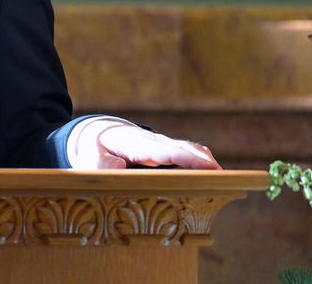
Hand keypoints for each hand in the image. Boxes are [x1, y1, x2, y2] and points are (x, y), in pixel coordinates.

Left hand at [70, 119, 219, 169]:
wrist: (96, 132)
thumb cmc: (93, 147)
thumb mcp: (89, 157)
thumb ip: (101, 165)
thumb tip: (117, 168)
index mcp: (134, 143)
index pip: (163, 151)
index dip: (184, 158)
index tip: (204, 165)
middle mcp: (151, 141)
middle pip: (181, 148)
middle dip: (201, 160)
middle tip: (221, 175)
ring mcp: (159, 143)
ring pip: (187, 148)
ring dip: (204, 160)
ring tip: (222, 178)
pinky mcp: (164, 148)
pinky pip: (185, 151)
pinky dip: (200, 159)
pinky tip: (212, 172)